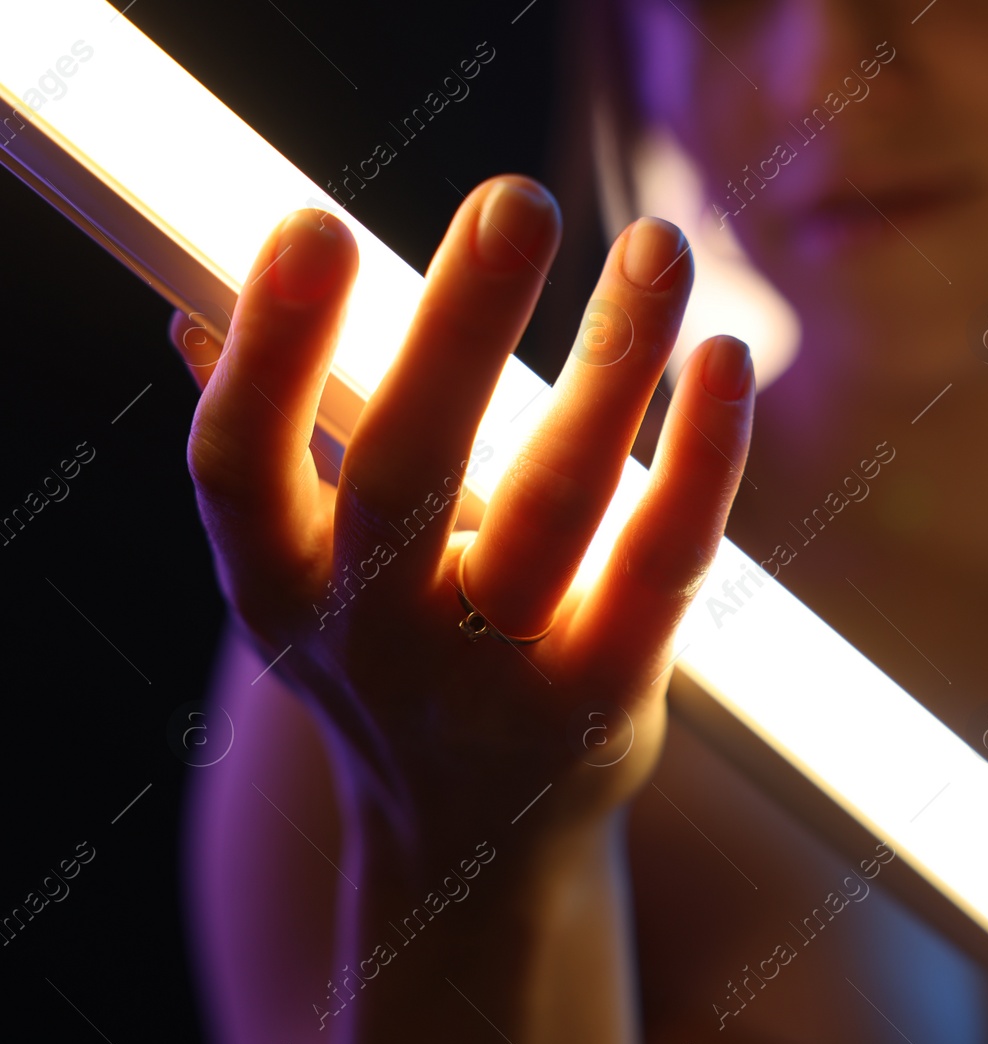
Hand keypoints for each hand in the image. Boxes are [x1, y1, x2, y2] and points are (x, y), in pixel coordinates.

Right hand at [176, 175, 752, 897]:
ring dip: (611, 366)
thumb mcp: (308, 573)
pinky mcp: (604, 702)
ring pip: (554, 508)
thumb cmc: (393, 655)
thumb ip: (281, 448)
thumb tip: (204, 310)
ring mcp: (492, 681)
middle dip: (461, 329)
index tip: (315, 226)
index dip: (271, 347)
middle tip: (519, 201)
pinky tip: (724, 364)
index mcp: (276, 585)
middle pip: (408, 471)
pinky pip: (661, 565)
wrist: (470, 840)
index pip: (239, 464)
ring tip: (658, 249)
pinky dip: (700, 460)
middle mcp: (370, 639)